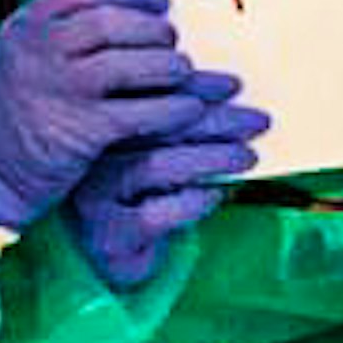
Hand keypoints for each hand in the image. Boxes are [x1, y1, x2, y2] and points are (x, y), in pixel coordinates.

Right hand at [0, 0, 226, 228]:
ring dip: (166, 65)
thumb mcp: (21, 55)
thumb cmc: (15, 109)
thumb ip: (59, 31)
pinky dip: (171, 109)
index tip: (158, 4)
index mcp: (24, 28)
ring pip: (128, 64)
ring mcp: (58, 90)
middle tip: (171, 40)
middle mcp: (37, 53)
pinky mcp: (81, 130)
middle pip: (110, 24)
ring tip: (182, 70)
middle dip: (151, 29)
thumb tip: (128, 12)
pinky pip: (139, 112)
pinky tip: (187, 109)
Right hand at [66, 81, 266, 291]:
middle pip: (153, 126)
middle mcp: (87, 156)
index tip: (233, 86)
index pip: (147, 93)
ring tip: (246, 158)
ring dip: (211, 158)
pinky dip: (193, 202)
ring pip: (156, 165)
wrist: (120, 255)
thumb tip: (231, 93)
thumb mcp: (160, 149)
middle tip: (256, 121)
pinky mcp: (106, 235)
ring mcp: (91, 196)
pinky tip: (215, 195)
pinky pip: (155, 214)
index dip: (194, 86)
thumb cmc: (144, 194)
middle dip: (214, 120)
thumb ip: (179, 122)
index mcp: (97, 124)